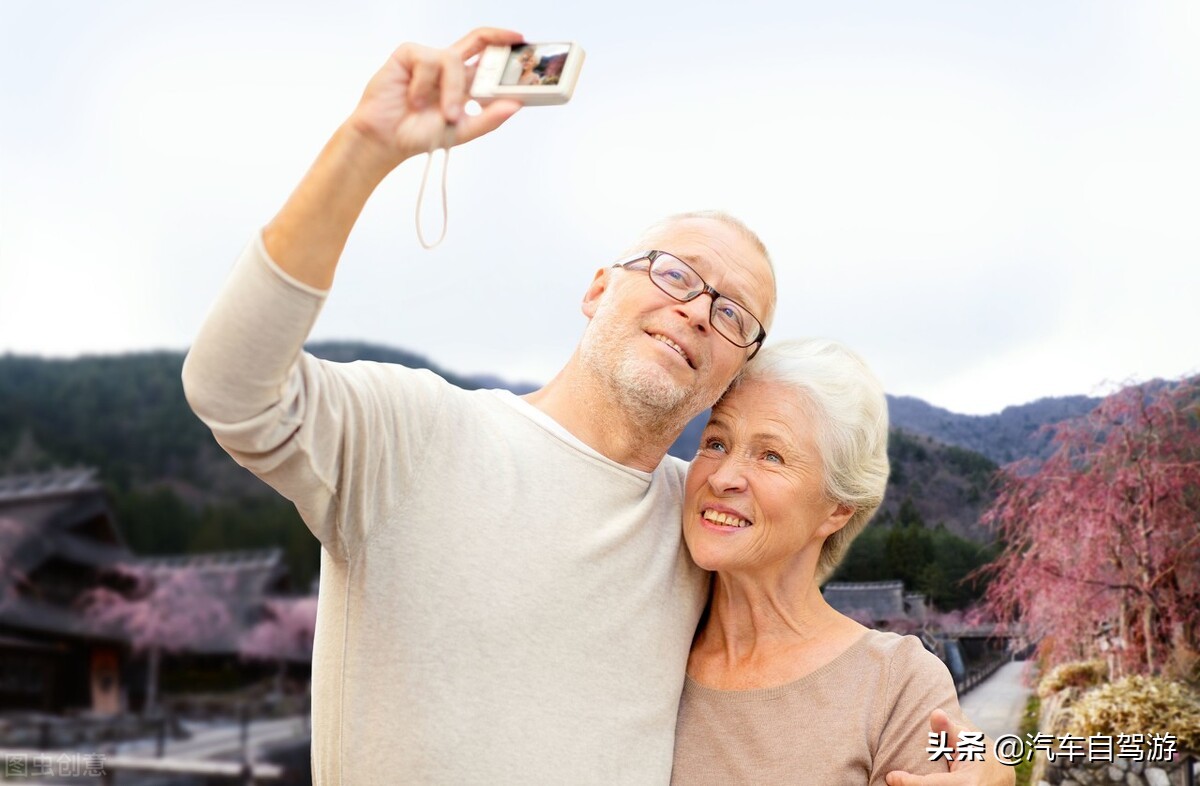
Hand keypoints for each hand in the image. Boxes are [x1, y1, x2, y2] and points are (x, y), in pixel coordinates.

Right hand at [347, 27, 525, 168]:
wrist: (385, 139)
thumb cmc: (418, 134)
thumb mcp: (461, 131)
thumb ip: (488, 118)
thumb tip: (516, 105)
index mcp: (463, 84)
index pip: (488, 61)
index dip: (505, 52)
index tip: (524, 46)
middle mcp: (448, 68)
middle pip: (478, 41)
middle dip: (497, 38)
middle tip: (514, 40)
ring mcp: (429, 59)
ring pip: (453, 60)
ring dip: (451, 90)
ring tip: (442, 113)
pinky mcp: (409, 54)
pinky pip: (427, 60)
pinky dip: (423, 83)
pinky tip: (413, 99)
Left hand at [885, 710, 1014, 785]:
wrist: (1000, 778)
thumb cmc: (979, 755)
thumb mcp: (966, 740)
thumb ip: (948, 729)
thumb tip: (935, 713)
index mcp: (966, 784)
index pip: (930, 785)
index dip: (908, 783)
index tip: (890, 776)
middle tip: (891, 779)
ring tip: (900, 781)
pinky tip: (910, 783)